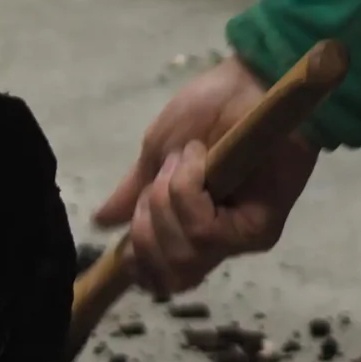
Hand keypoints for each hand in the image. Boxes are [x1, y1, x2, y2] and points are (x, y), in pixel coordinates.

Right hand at [94, 54, 319, 296]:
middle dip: (147, 224)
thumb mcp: (158, 151)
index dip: (139, 264)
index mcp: (191, 228)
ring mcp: (238, 238)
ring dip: (169, 200)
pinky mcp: (259, 229)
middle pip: (168, 273)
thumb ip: (135, 192)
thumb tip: (101, 222)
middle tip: (161, 179)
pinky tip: (202, 162)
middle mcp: (216, 241)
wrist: (250, 83)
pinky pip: (204, 232)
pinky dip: (189, 192)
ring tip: (186, 161)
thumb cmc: (209, 110)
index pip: (163, 278)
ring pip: (183, 254)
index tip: (128, 233)